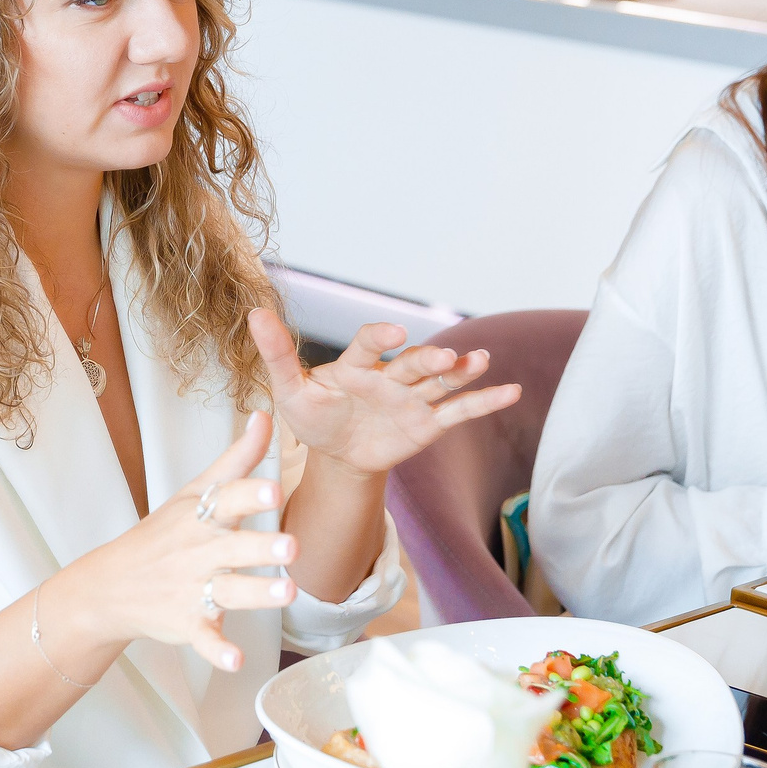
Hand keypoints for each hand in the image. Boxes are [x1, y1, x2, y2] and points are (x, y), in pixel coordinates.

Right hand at [56, 410, 296, 673]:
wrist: (110, 585)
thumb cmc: (163, 534)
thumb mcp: (195, 493)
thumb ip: (237, 459)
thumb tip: (266, 416)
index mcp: (202, 516)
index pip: (228, 500)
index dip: (251, 495)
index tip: (274, 491)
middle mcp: (199, 551)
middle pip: (234, 548)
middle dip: (261, 547)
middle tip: (291, 547)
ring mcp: (192, 588)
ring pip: (229, 592)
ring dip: (257, 594)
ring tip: (287, 592)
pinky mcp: (188, 623)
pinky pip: (206, 639)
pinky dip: (218, 651)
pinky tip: (236, 660)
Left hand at [249, 310, 520, 479]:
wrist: (337, 455)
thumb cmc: (313, 417)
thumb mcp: (289, 391)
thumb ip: (277, 353)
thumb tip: (254, 312)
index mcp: (356, 365)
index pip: (370, 346)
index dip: (380, 339)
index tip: (392, 335)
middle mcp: (390, 377)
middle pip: (414, 365)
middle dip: (429, 361)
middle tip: (445, 358)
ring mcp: (413, 399)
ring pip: (442, 383)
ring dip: (463, 372)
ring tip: (483, 361)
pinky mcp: (429, 424)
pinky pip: (459, 412)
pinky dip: (484, 402)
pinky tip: (512, 392)